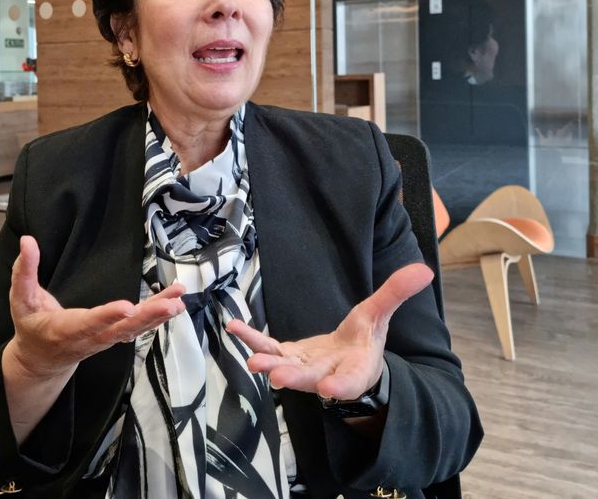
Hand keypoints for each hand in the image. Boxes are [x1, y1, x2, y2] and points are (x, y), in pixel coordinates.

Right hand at [6, 235, 186, 381]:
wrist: (41, 359)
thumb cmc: (31, 324)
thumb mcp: (20, 299)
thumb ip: (24, 271)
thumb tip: (27, 240)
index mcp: (65, 329)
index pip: (88, 323)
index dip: (107, 316)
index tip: (127, 307)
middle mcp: (90, 338)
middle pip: (121, 329)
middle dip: (147, 317)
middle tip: (170, 305)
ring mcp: (105, 339)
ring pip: (135, 329)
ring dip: (158, 315)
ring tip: (178, 300)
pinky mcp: (115, 335)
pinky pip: (139, 327)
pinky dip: (158, 316)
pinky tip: (176, 303)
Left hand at [225, 263, 432, 400]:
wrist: (348, 356)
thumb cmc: (365, 338)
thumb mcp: (381, 314)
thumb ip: (396, 293)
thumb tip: (425, 269)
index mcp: (357, 367)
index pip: (351, 381)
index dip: (341, 386)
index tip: (329, 390)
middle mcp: (328, 373)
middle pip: (312, 379)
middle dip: (296, 378)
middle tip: (278, 377)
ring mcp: (305, 367)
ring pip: (286, 368)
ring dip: (270, 363)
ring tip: (253, 362)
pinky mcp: (287, 357)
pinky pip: (268, 348)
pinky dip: (252, 339)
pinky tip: (234, 327)